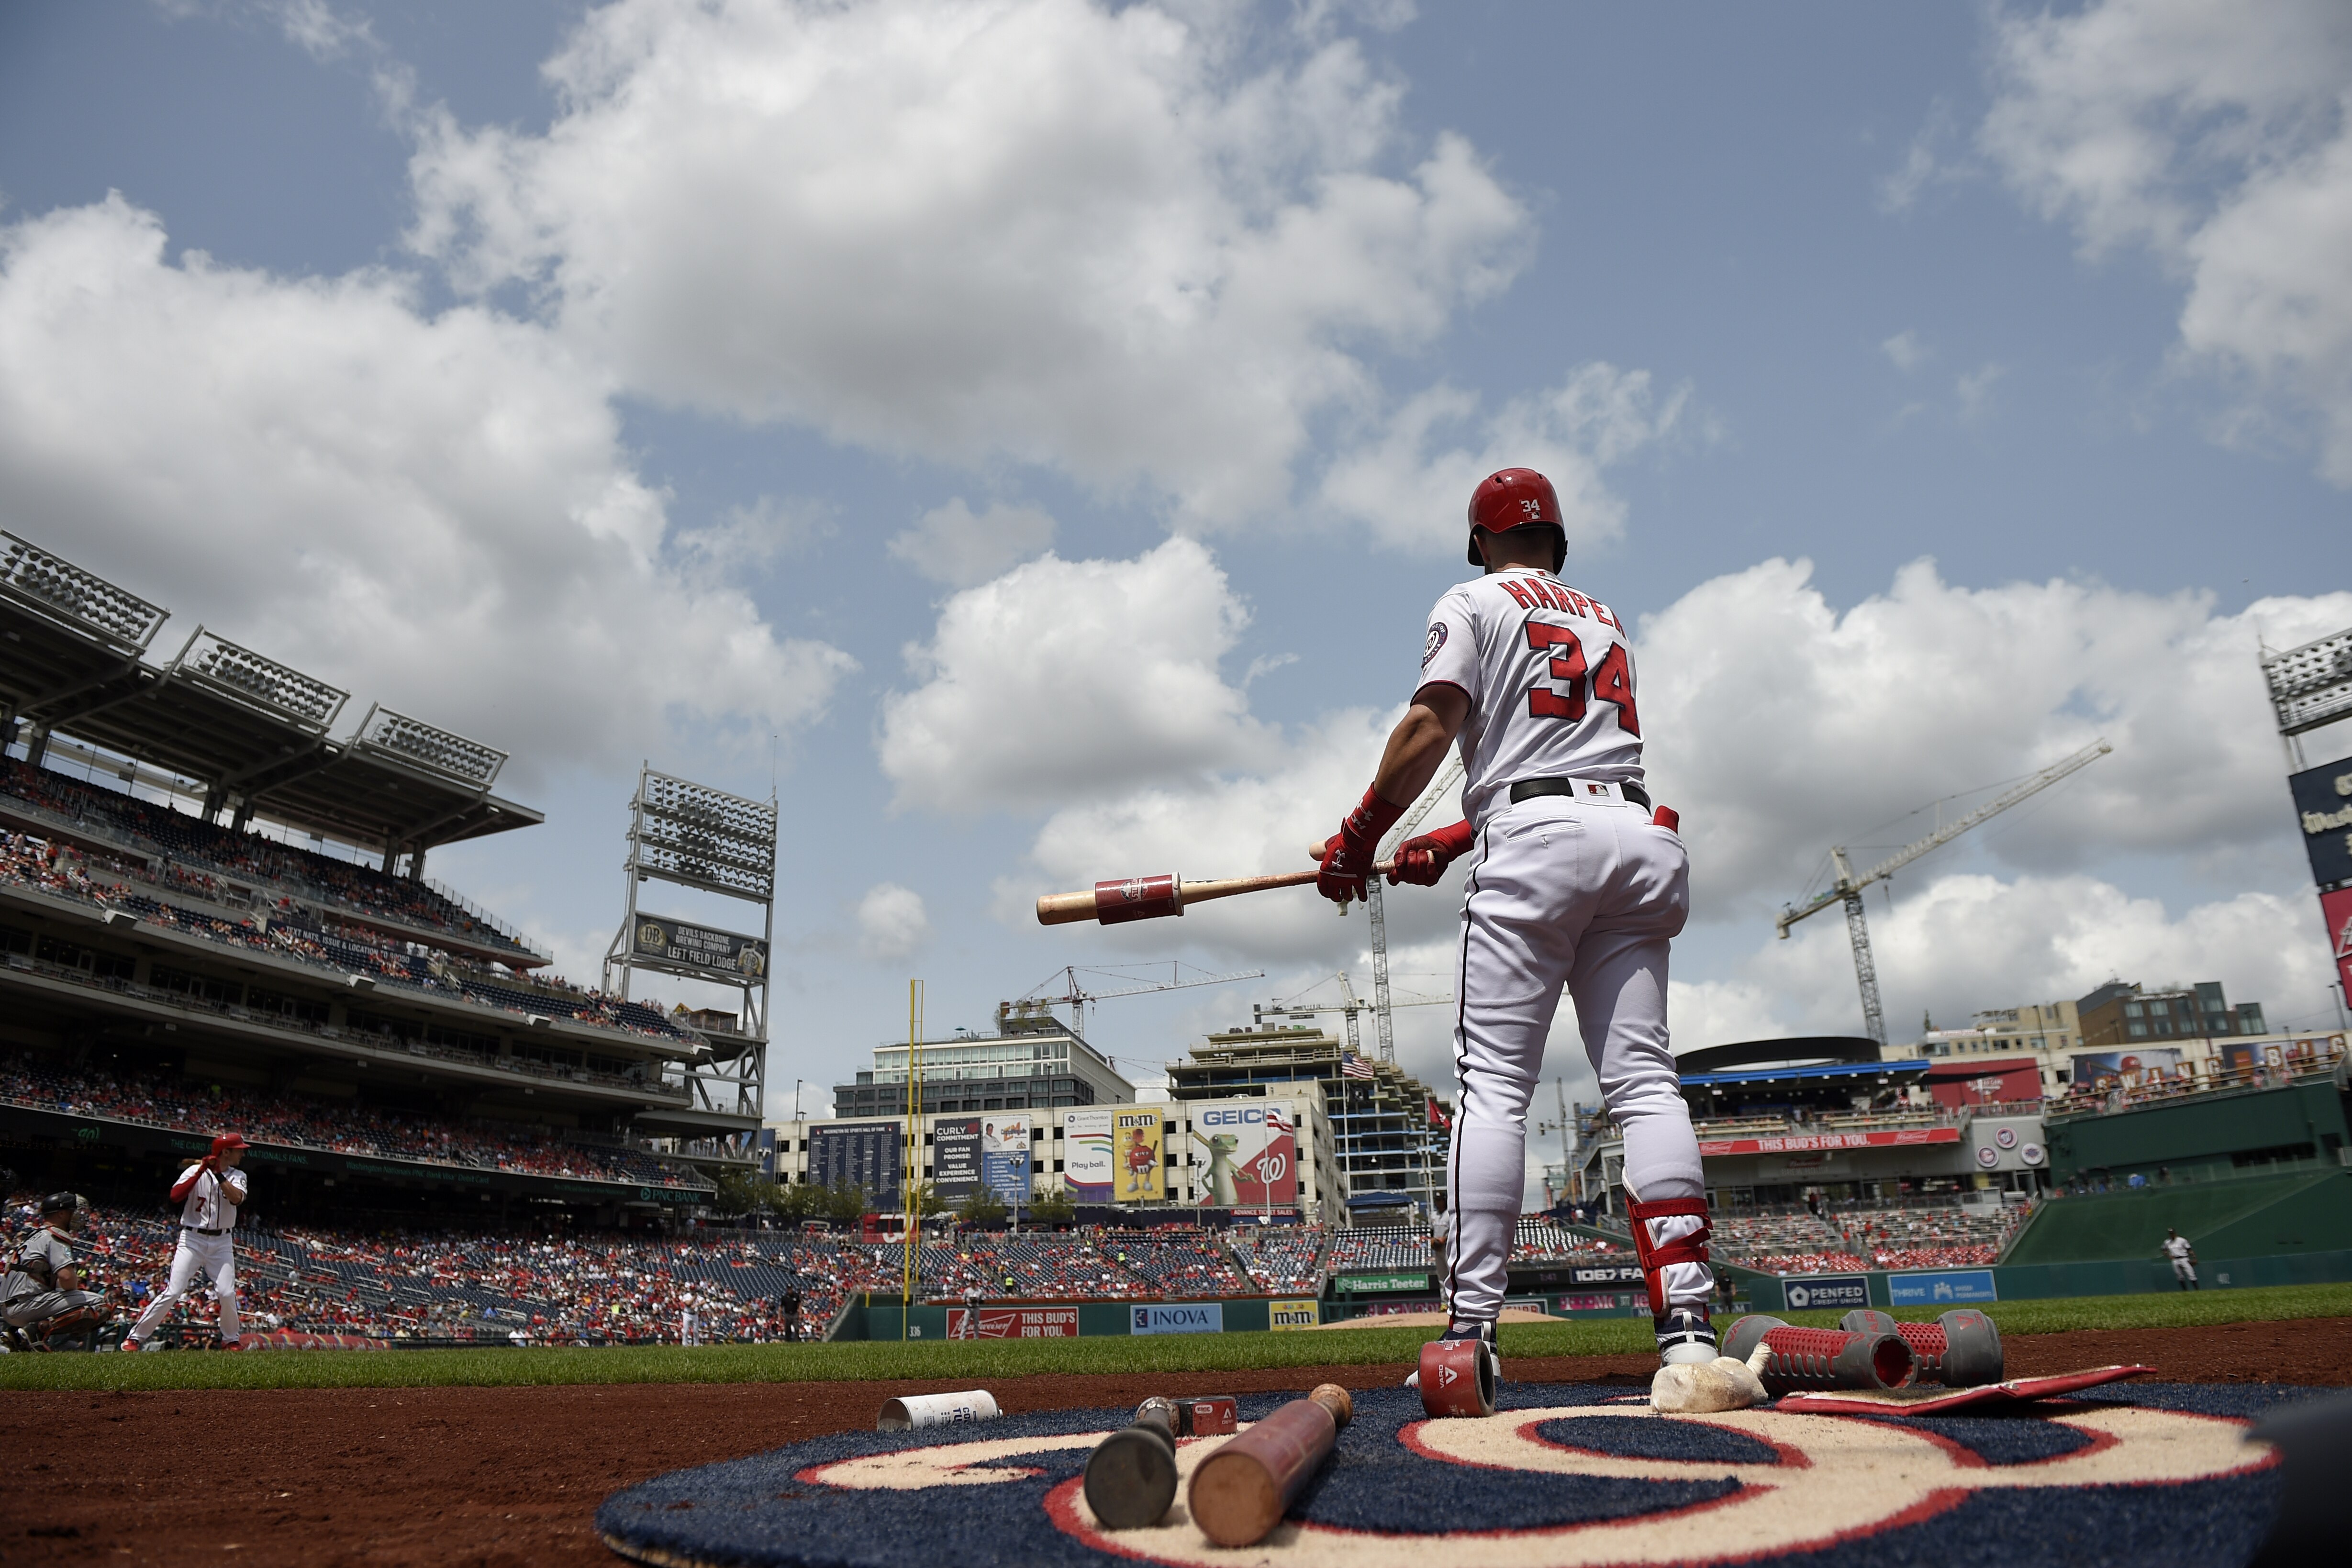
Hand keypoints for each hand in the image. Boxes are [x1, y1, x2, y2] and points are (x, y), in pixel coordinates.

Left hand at [1316, 786, 1404, 905]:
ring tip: (1349, 896)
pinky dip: (1362, 896)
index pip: (1322, 888)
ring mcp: (1347, 881)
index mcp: (1326, 871)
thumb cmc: (1343, 841)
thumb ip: (1321, 851)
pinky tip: (1362, 897)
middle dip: (1336, 897)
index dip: (1325, 892)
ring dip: (1348, 897)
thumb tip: (1314, 853)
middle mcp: (1335, 879)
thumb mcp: (1327, 845)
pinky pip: (1360, 892)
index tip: (1327, 893)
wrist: (1357, 841)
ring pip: (1346, 896)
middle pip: (1334, 895)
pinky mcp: (1359, 880)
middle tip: (1338, 897)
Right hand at [1387, 820, 1472, 885]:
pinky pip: (1429, 878)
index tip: (1396, 868)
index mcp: (1400, 868)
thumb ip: (1399, 854)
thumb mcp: (1408, 845)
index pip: (1393, 878)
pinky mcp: (1430, 880)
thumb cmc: (1422, 844)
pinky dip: (1430, 867)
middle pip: (1406, 876)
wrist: (1437, 843)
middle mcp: (1409, 875)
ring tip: (1424, 855)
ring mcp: (1420, 879)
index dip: (1393, 874)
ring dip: (1422, 861)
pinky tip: (1431, 862)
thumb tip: (1397, 865)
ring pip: (1418, 875)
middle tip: (1415, 853)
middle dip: (1412, 861)